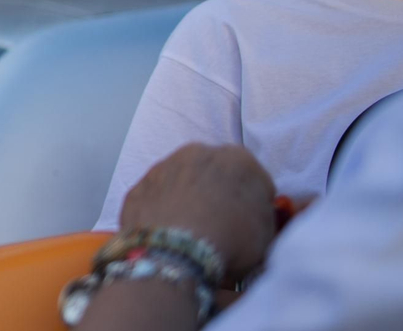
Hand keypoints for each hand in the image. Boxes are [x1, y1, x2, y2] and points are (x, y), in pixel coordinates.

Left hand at [120, 144, 276, 280]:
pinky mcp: (137, 187)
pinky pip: (153, 200)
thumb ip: (262, 215)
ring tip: (189, 233)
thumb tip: (253, 215)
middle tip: (216, 225)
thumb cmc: (230, 241)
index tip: (247, 220)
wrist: (174, 251)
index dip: (250, 201)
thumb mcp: (265, 233)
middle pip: (211, 173)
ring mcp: (161, 167)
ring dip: (183, 199)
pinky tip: (165, 235)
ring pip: (178, 182)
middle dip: (214, 193)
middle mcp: (198, 152)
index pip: (250, 177)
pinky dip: (159, 213)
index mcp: (238, 159)